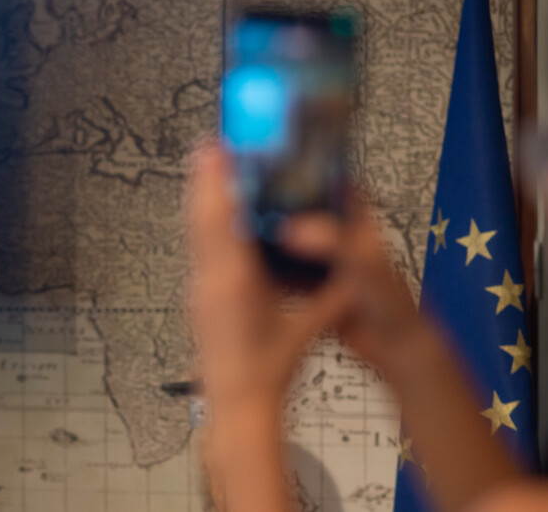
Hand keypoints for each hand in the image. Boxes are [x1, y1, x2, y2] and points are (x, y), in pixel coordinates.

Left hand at [188, 145, 351, 409]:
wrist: (237, 403)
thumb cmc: (270, 371)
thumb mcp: (307, 330)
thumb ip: (329, 298)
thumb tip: (353, 272)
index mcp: (236, 283)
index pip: (225, 220)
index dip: (222, 182)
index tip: (221, 150)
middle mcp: (210, 281)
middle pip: (201, 218)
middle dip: (205, 179)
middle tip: (208, 145)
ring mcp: (197, 289)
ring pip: (193, 232)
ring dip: (200, 198)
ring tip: (205, 168)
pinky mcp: (196, 299)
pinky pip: (196, 249)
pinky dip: (202, 224)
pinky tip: (208, 215)